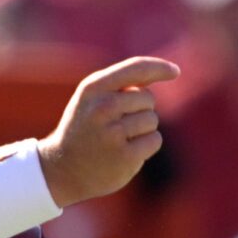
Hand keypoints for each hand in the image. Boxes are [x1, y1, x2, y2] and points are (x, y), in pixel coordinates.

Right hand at [38, 57, 176, 206]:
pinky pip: (154, 140)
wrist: (62, 169)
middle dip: (141, 110)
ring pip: (152, 120)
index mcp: (93, 88)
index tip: (175, 72)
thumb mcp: (92, 99)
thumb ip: (122, 84)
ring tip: (119, 139)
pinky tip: (127, 152)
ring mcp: (113, 133)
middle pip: (148, 98)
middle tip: (117, 125)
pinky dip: (146, 146)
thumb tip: (167, 71)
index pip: (136, 69)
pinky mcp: (125, 157)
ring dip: (143, 130)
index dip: (159, 68)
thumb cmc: (84, 129)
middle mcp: (102, 107)